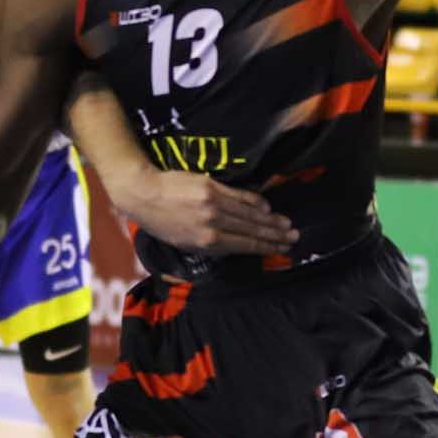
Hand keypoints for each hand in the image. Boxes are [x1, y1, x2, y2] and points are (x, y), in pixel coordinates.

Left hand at [116, 172, 298, 258]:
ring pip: (250, 214)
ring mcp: (214, 205)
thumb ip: (209, 246)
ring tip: (287, 224)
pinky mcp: (213, 187)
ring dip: (271, 220)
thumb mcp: (182, 243)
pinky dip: (256, 202)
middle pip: (252, 231)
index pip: (244, 246)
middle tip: (293, 237)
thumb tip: (233, 246)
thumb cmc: (159, 221)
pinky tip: (268, 208)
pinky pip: (240, 196)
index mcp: (206, 243)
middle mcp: (214, 225)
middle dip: (275, 236)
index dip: (265, 248)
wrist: (143, 193)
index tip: (281, 250)